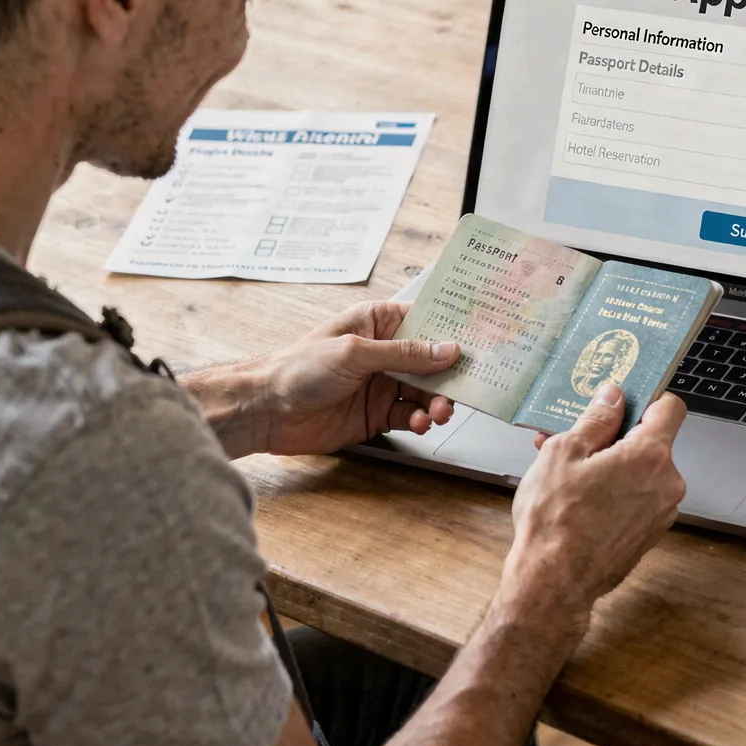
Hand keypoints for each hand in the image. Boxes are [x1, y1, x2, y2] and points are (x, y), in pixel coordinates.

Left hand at [215, 301, 460, 456]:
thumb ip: (404, 353)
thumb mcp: (355, 353)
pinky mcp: (375, 415)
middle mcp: (382, 353)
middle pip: (431, 361)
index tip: (480, 341)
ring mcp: (380, 385)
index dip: (452, 330)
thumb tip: (446, 349)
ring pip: (424, 393)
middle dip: (450, 375)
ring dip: (436, 403)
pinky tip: (418, 424)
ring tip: (437, 413)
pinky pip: (409, 417)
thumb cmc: (297, 369)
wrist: (266, 410)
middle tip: (463, 389)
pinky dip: (419, 422)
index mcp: (376, 323)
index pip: (425, 320)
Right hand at [501, 383, 688, 641]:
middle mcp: (666, 483)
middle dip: (614, 438)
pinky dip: (614, 492)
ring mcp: (661, 513)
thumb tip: (612, 397)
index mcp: (650, 456)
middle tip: (574, 438)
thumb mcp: (564, 453)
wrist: (554, 582)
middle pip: (650, 443)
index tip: (622, 401)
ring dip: (610, 466)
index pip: (670, 408)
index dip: (647, 399)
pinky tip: (578, 498)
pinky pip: (636, 500)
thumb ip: (595, 420)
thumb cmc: (556, 519)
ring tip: (566, 472)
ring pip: (640, 473)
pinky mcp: (649, 534)